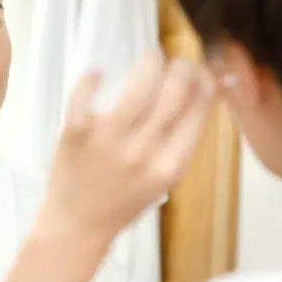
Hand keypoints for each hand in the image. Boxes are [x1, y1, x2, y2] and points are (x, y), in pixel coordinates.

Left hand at [43, 51, 215, 238]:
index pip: (198, 113)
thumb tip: (198, 100)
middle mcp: (143, 152)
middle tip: (179, 61)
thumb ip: (178, 145)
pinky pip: (84, 97)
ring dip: (150, 65)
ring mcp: (108, 142)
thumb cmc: (122, 201)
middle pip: (174, 95)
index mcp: (169, 166)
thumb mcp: (161, 180)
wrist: (77, 225)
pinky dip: (91, 80)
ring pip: (138, 90)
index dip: (204, 85)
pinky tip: (98, 72)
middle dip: (183, 69)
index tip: (202, 72)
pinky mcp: (76, 133)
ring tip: (152, 56)